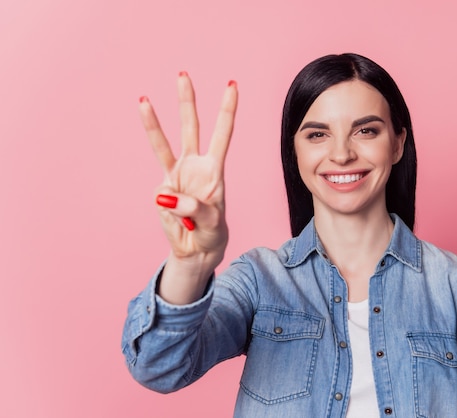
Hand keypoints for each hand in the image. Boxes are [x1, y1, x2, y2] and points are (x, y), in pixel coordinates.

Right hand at [139, 73, 237, 270]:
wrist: (197, 250)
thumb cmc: (213, 234)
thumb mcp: (211, 224)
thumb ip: (193, 208)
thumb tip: (166, 196)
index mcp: (215, 170)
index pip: (222, 134)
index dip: (227, 110)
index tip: (231, 84)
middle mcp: (195, 166)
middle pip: (191, 128)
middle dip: (187, 101)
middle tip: (183, 74)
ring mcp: (177, 176)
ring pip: (164, 144)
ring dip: (153, 122)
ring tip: (144, 99)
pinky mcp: (161, 191)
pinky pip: (159, 192)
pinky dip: (164, 205)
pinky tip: (178, 220)